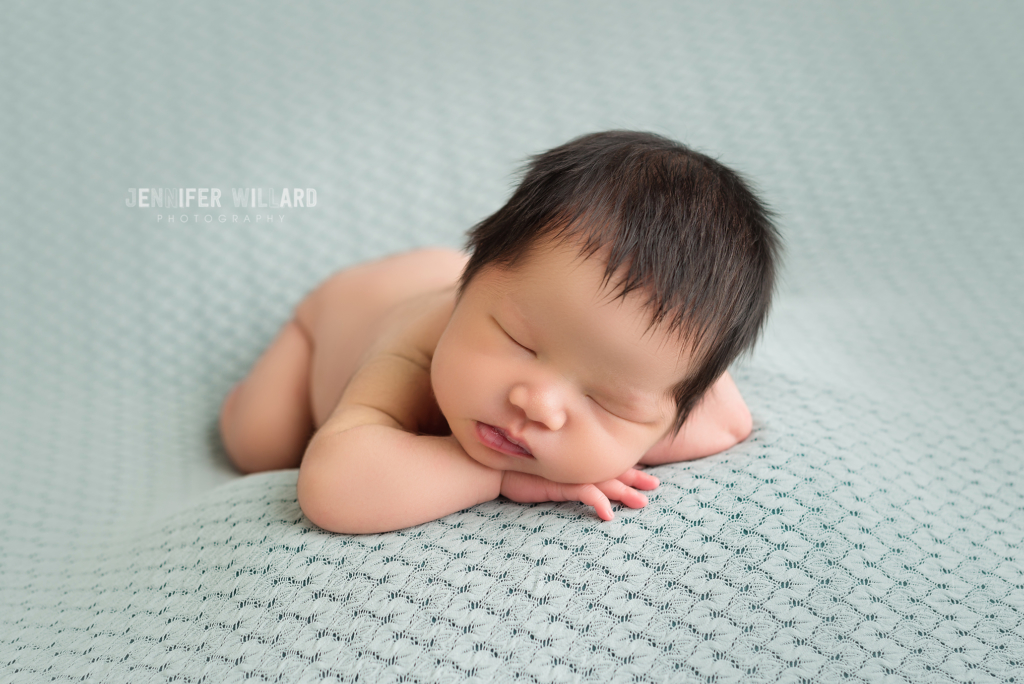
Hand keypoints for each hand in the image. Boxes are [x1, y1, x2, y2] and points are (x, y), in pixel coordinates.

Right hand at [499, 467, 659, 520]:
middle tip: (654, 487)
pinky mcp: (557, 483)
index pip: (605, 464)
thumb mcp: (542, 474)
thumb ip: (559, 476)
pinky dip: (598, 502)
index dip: (626, 469)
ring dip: (623, 492)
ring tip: (640, 503)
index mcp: (573, 462)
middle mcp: (573, 465)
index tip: (645, 476)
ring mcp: (567, 473)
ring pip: (603, 482)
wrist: (491, 467)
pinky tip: (608, 515)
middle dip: (634, 479)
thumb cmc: (515, 469)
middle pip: (611, 471)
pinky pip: (583, 493)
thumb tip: (574, 485)